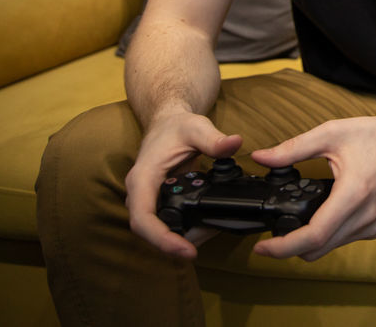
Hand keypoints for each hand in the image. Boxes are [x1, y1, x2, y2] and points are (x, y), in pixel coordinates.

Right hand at [125, 110, 243, 258]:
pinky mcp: (158, 203)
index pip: (142, 218)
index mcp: (143, 178)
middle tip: (201, 250)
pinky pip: (165, 223)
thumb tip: (234, 144)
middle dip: (173, 245)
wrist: (167, 124)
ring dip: (179, 239)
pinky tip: (205, 228)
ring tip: (209, 235)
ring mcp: (147, 200)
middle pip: (149, 232)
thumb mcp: (197, 128)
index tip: (185, 250)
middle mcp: (140, 194)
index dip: (161, 239)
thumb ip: (214, 139)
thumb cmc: (177, 126)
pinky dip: (183, 230)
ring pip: (156, 231)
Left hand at [249, 113, 375, 261]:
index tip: (262, 247)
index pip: (314, 235)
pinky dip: (326, 237)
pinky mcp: (375, 227)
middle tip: (270, 237)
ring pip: (329, 248)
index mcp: (353, 193)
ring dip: (308, 243)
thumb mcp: (330, 134)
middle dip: (289, 248)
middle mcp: (364, 216)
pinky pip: (343, 241)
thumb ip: (292, 148)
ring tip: (292, 224)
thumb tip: (261, 157)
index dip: (284, 247)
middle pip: (318, 249)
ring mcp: (372, 224)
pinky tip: (319, 219)